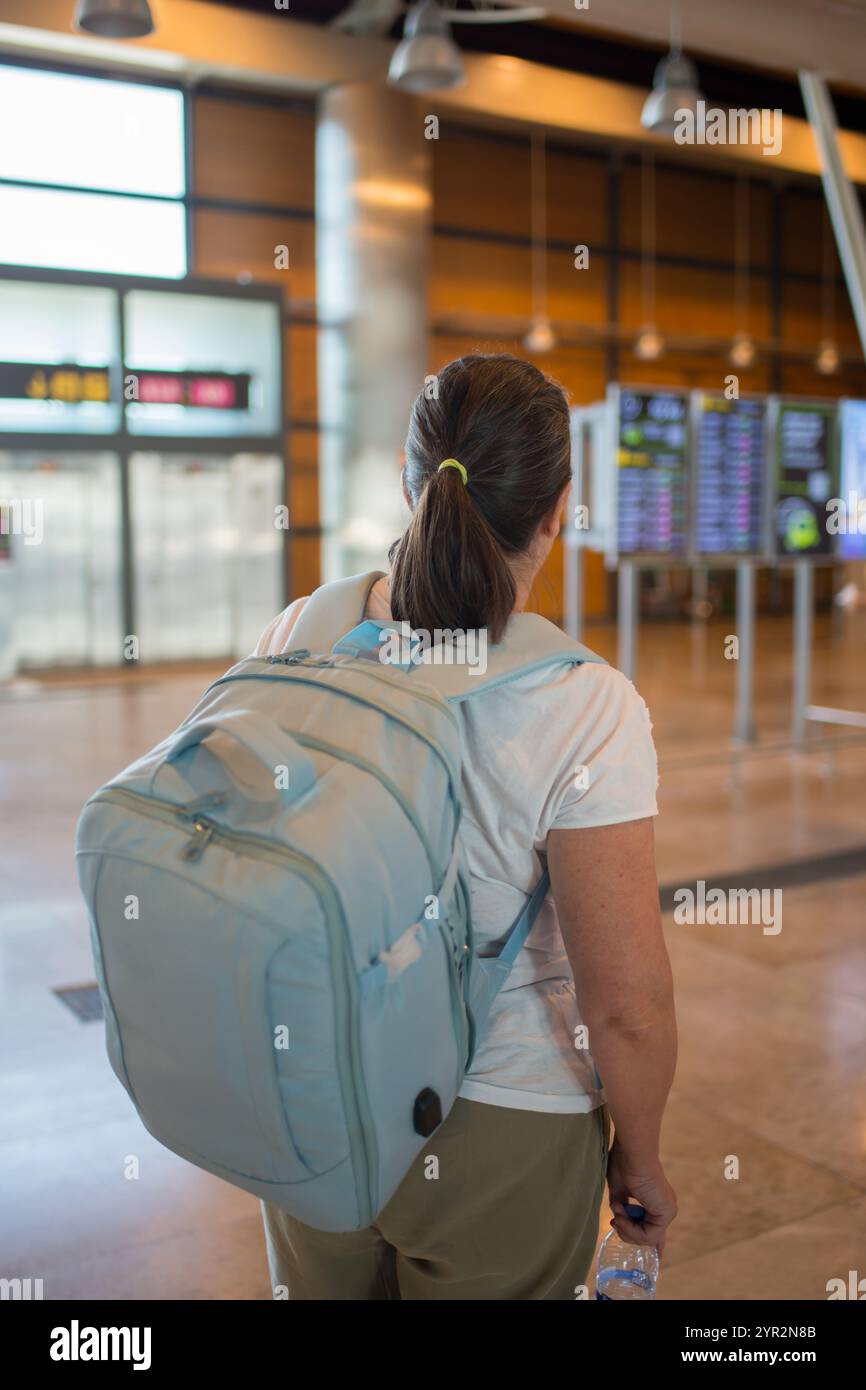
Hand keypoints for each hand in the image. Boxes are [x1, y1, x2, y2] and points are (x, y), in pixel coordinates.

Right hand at [606, 1138, 677, 1255]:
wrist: (632, 1152)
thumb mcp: (618, 1191)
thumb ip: (621, 1208)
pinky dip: (631, 1229)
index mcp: (656, 1201)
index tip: (657, 1258)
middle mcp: (665, 1207)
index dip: (654, 1245)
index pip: (657, 1230)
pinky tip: (622, 1216)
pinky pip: (648, 1235)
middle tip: (614, 1222)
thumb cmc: (623, 1164)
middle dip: (628, 1233)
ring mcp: (667, 1211)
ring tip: (617, 1215)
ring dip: (627, 1229)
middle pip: (648, 1237)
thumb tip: (619, 1220)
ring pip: (647, 1239)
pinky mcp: (665, 1213)